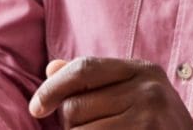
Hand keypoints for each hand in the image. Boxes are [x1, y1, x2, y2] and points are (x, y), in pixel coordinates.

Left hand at [30, 57, 192, 128]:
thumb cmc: (156, 125)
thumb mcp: (134, 94)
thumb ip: (95, 81)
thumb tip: (52, 68)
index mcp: (143, 70)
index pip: (85, 69)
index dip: (53, 87)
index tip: (36, 108)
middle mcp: (148, 90)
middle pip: (75, 105)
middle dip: (71, 123)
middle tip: (95, 128)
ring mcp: (148, 118)